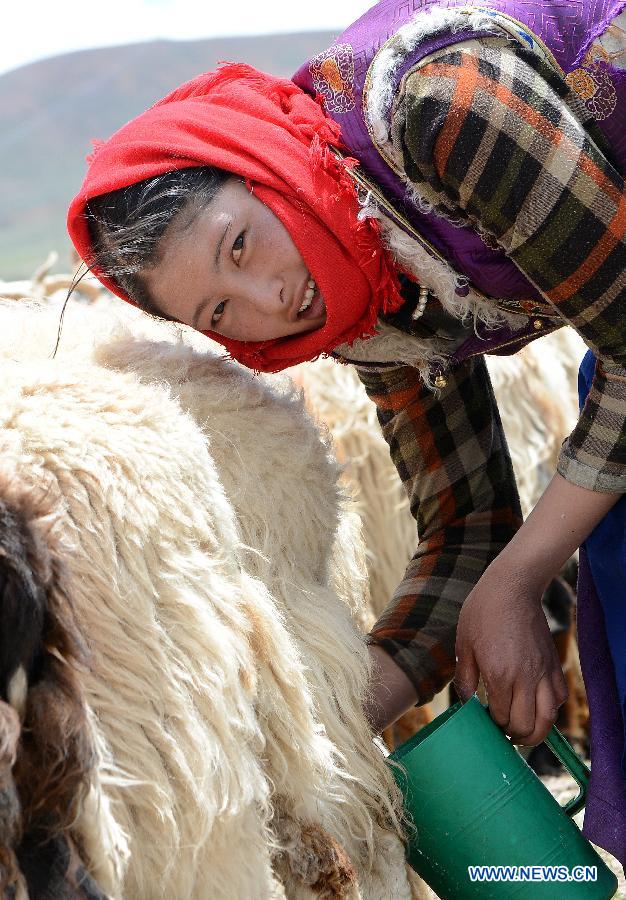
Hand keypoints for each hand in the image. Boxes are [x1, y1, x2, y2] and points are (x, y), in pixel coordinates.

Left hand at [454, 561, 567, 745]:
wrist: (512, 587)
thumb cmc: (483, 612)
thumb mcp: (464, 644)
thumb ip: (466, 678)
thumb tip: (466, 703)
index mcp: (501, 675)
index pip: (502, 719)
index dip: (493, 726)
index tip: (485, 721)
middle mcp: (526, 678)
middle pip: (527, 726)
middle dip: (513, 735)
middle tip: (502, 731)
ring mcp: (543, 672)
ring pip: (549, 718)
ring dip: (535, 730)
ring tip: (520, 728)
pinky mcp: (554, 663)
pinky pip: (559, 698)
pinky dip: (550, 710)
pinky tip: (535, 705)